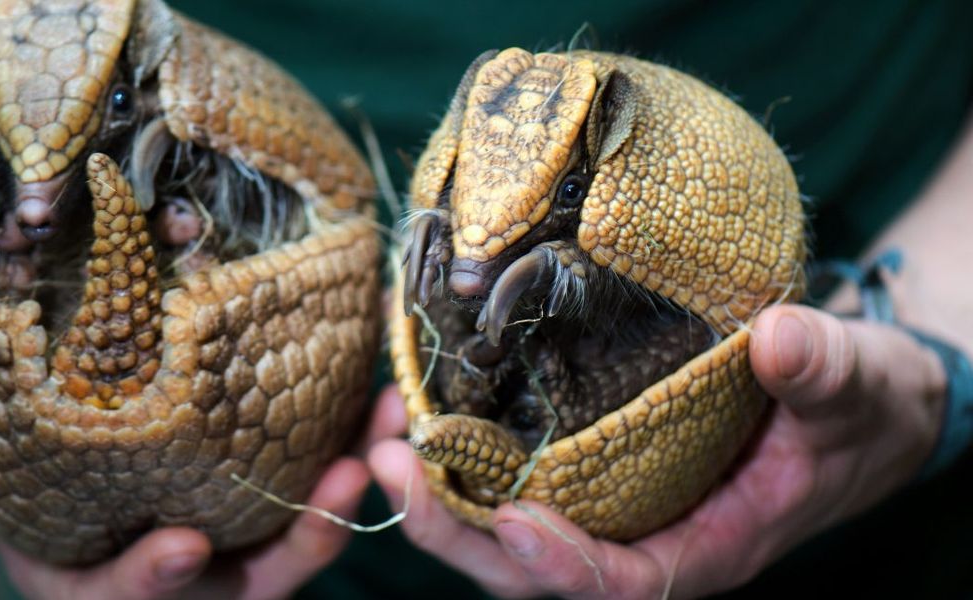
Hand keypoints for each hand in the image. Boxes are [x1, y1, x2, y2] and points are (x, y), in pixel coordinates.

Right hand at [0, 350, 382, 599]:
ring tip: (386, 429)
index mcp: (81, 570)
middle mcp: (164, 563)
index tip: (186, 547)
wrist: (42, 393)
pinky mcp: (260, 487)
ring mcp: (222, 529)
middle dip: (295, 548)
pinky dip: (353, 446)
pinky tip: (378, 390)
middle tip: (342, 488)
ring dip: (351, 492)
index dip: (148, 584)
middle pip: (241, 587)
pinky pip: (316, 483)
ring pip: (297, 536)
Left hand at [369, 304, 947, 598]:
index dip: (565, 566)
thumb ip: (827, 373)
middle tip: (391, 463)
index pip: (624, 584)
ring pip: (500, 524)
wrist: (845, 398)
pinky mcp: (584, 461)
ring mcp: (604, 502)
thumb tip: (782, 340)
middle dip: (455, 527)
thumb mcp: (858, 387)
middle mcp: (640, 535)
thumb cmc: (857, 407)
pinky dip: (457, 444)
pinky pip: (508, 471)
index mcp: (704, 546)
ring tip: (378, 427)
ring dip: (436, 485)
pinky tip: (413, 393)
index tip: (512, 522)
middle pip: (529, 567)